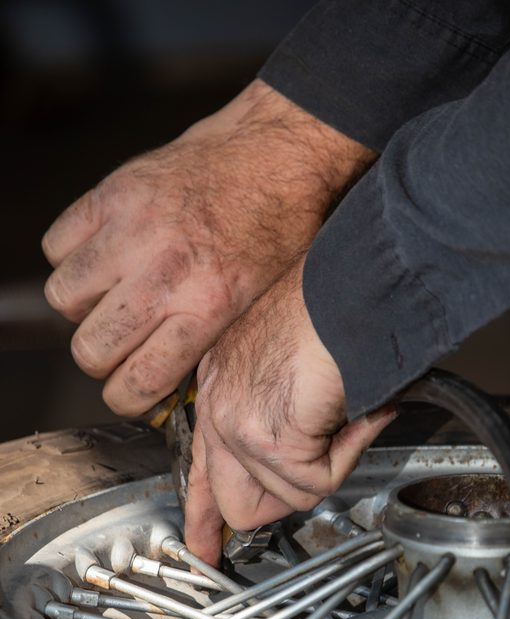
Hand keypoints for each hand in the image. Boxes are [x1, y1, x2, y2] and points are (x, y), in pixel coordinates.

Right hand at [43, 80, 374, 414]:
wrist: (275, 151)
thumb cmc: (276, 226)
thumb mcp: (255, 301)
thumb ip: (201, 339)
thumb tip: (159, 373)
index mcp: (207, 307)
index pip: (136, 381)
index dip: (126, 397)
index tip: (130, 390)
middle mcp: (163, 273)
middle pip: (90, 349)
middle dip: (102, 357)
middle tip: (121, 342)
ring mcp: (131, 230)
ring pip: (63, 298)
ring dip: (83, 307)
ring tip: (111, 294)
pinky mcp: (111, 194)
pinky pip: (56, 246)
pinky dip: (70, 256)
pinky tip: (102, 256)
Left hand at [184, 261, 396, 565]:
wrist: (348, 286)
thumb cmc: (329, 309)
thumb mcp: (284, 360)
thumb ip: (275, 410)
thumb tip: (300, 455)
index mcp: (219, 387)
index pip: (201, 466)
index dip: (204, 513)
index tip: (204, 545)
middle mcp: (218, 407)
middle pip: (235, 503)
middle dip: (282, 499)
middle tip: (317, 472)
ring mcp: (237, 426)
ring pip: (285, 498)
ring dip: (329, 465)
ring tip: (346, 417)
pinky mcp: (268, 439)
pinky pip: (315, 484)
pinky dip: (347, 454)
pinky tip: (355, 414)